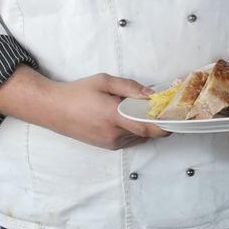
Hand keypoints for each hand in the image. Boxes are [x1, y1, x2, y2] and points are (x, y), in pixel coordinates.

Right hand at [30, 72, 169, 149]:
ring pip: (139, 137)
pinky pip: (130, 139)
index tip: (176, 117)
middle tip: (162, 106)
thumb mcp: (105, 82)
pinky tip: (128, 116)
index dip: (164, 125)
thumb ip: (130, 88)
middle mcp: (113, 134)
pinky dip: (135, 129)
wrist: (53, 109)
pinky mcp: (107, 146)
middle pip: (146, 132)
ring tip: (139, 108)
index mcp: (113, 117)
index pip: (146, 127)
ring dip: (145, 125)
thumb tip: (152, 94)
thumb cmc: (78, 92)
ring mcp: (109, 143)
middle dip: (156, 120)